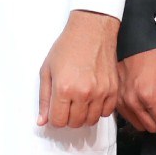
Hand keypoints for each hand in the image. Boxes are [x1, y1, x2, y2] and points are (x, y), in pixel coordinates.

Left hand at [38, 10, 119, 129]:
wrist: (91, 31)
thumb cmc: (68, 47)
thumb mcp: (47, 70)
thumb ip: (44, 98)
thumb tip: (42, 120)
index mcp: (64, 88)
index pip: (58, 121)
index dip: (55, 118)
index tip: (56, 110)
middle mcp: (83, 93)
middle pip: (74, 123)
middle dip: (68, 118)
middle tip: (66, 105)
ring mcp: (100, 92)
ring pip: (90, 121)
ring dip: (83, 115)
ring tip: (79, 101)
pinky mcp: (113, 90)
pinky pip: (106, 113)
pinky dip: (98, 110)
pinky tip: (92, 99)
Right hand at [117, 47, 155, 132]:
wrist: (134, 40)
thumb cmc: (155, 55)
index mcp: (147, 96)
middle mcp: (132, 102)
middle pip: (153, 128)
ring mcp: (121, 102)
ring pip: (141, 126)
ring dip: (149, 117)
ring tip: (150, 97)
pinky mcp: (116, 101)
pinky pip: (130, 118)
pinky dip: (138, 113)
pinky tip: (141, 97)